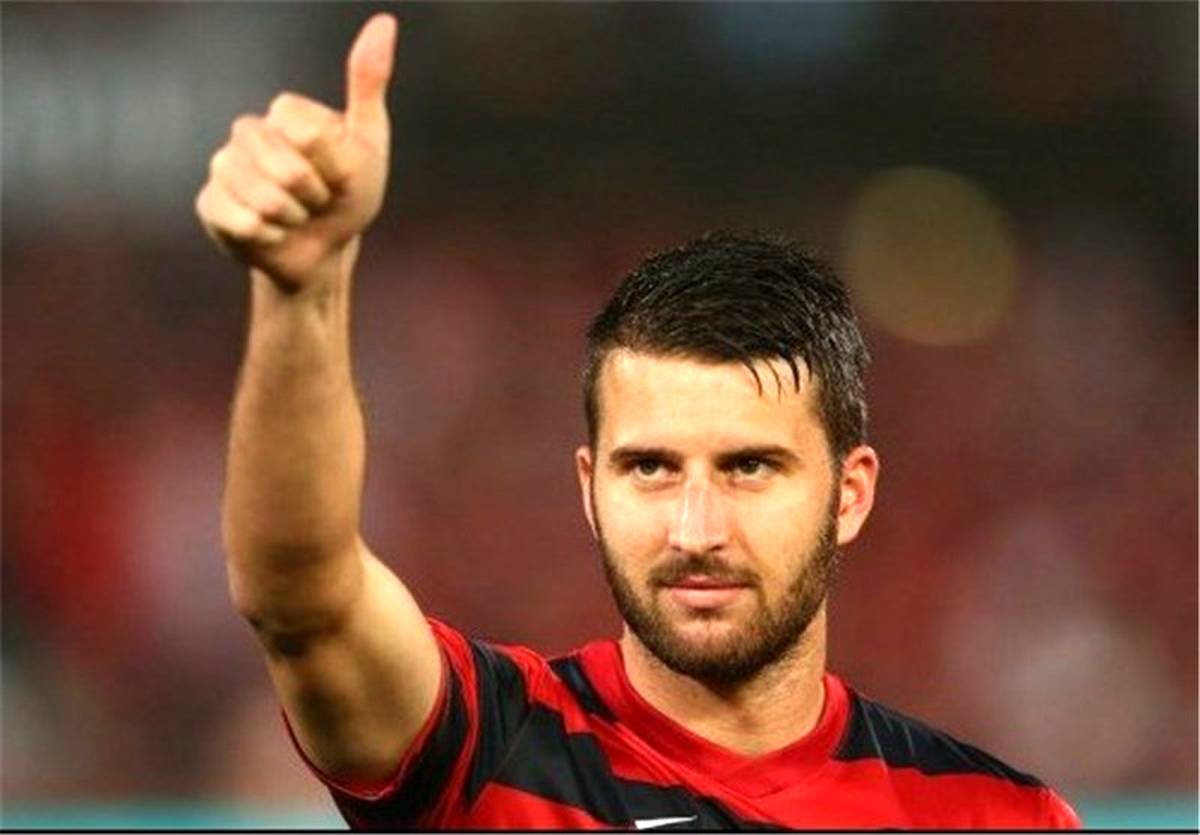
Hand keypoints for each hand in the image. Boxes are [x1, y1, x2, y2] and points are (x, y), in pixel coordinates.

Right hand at [196, 14, 397, 290]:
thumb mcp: (368, 144)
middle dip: (315, 196)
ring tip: (295, 218)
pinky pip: (243, 223)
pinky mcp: (209, 204)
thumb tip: (384, 22)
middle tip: (317, 202)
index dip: (331, 165)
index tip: (337, 176)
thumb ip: (368, 84)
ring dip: (294, 220)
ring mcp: (223, 167)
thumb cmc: (349, 196)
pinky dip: (270, 238)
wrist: (324, 251)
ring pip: (264, 199)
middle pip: (285, 167)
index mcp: (284, 113)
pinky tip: (272, 234)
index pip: (305, 131)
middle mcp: (247, 132)